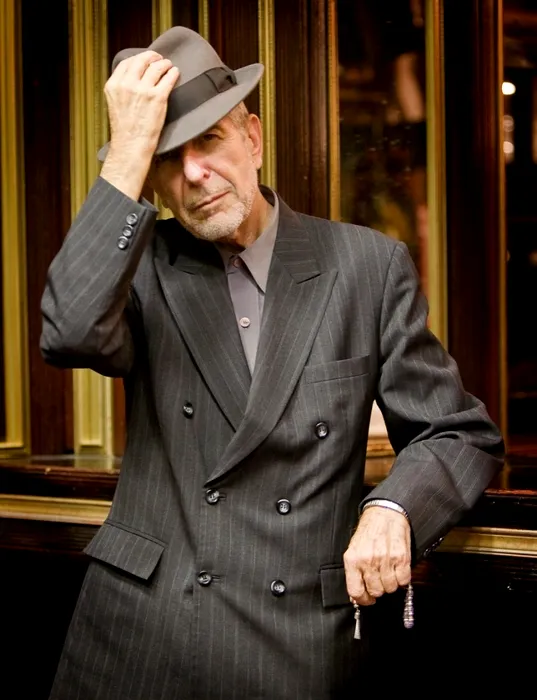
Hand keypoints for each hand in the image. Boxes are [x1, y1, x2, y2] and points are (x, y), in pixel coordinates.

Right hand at [101, 51, 178, 199]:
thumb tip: (134, 78)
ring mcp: (143, 90)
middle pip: (142, 60)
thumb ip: (121, 89)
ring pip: (156, 67)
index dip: (138, 58)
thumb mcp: (115, 104)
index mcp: (113, 85)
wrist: (131, 146)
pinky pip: (168, 78)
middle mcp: (127, 85)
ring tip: (169, 66)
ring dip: (164, 64)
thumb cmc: (125, 131)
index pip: (127, 62)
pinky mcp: (158, 97)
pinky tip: (175, 73)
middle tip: (159, 59)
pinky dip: (173, 73)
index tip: (145, 60)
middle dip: (152, 57)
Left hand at [343, 506, 410, 605]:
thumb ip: (354, 572)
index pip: (356, 591)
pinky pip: (404, 580)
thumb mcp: (354, 548)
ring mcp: (385, 559)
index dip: (362, 599)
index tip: (367, 599)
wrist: (385, 512)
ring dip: (390, 583)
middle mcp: (368, 560)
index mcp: (352, 559)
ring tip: (388, 571)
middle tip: (379, 579)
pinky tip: (398, 568)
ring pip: (390, 588)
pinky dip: (402, 578)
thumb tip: (357, 595)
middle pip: (375, 591)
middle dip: (378, 589)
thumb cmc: (369, 531)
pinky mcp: (401, 558)